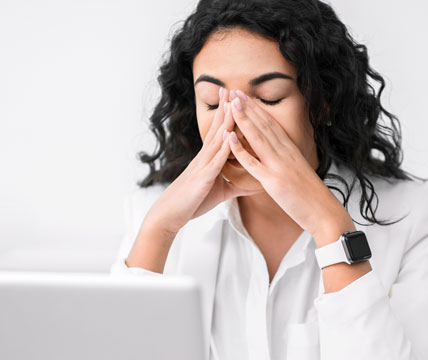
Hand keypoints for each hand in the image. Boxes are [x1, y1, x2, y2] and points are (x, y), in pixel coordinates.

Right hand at [142, 88, 261, 235]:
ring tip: (232, 105)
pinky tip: (229, 137)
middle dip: (224, 109)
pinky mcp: (203, 178)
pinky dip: (223, 149)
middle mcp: (205, 158)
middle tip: (230, 89)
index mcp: (209, 159)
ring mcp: (203, 166)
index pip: (219, 132)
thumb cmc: (193, 202)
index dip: (227, 115)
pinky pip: (214, 162)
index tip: (233, 98)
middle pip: (217, 129)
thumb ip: (238, 186)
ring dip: (225, 122)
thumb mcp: (221, 192)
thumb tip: (256, 185)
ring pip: (216, 141)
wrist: (170, 214)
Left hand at [226, 90, 354, 244]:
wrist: (325, 212)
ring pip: (258, 138)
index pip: (272, 125)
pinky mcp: (273, 181)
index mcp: (292, 151)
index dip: (258, 110)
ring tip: (231, 104)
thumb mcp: (300, 172)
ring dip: (244, 120)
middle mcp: (286, 154)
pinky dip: (240, 150)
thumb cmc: (312, 197)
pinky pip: (253, 163)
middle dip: (248, 108)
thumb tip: (280, 154)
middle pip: (264, 125)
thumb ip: (288, 161)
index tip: (246, 97)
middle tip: (235, 92)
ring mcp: (279, 166)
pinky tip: (230, 138)